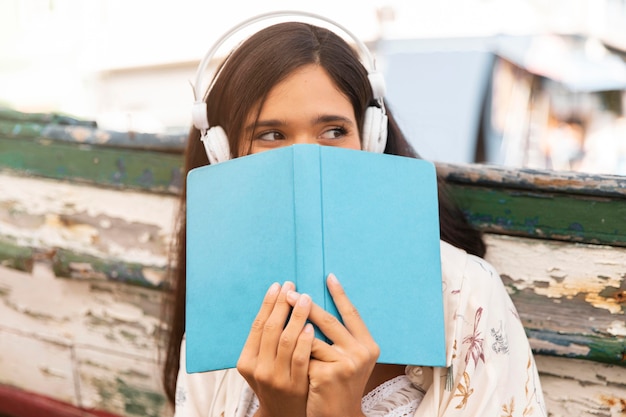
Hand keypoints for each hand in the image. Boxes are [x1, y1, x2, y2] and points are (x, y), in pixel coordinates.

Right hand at [237, 281, 314, 416]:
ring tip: (305, 298)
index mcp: (246, 362)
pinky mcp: (295, 386)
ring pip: (286, 340)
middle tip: (292, 285)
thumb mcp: (262, 365)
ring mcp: (276, 378)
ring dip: (296, 316)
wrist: (286, 416)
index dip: (268, 304)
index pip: (257, 325)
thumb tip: (276, 303)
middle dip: (282, 304)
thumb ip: (266, 342)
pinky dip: (305, 340)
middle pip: (270, 329)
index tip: (278, 286)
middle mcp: (258, 370)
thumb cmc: (277, 383)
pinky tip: (312, 325)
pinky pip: (300, 357)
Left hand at [287, 274, 379, 416]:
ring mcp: (346, 365)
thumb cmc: (337, 385)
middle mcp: (361, 353)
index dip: (341, 294)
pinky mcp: (328, 375)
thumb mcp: (346, 359)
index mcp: (369, 345)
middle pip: (329, 320)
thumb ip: (339, 337)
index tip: (329, 276)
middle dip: (306, 305)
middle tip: (289, 292)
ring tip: (280, 313)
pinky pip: (303, 355)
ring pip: (312, 338)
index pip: (352, 313)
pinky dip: (292, 352)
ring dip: (293, 326)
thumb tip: (318, 305)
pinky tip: (282, 349)